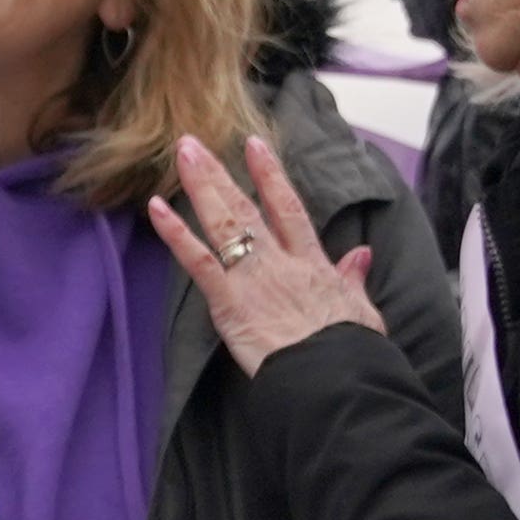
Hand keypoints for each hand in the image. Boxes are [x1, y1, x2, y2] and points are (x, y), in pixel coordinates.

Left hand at [145, 133, 385, 376]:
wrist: (332, 378)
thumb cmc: (350, 352)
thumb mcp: (362, 311)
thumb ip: (353, 279)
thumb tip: (362, 254)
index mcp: (311, 263)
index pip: (288, 208)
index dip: (271, 175)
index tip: (255, 145)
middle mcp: (279, 262)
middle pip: (246, 208)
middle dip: (219, 173)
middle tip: (193, 142)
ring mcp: (252, 278)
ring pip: (223, 223)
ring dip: (200, 186)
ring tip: (181, 154)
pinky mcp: (230, 301)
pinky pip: (198, 261)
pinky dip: (175, 234)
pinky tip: (156, 208)